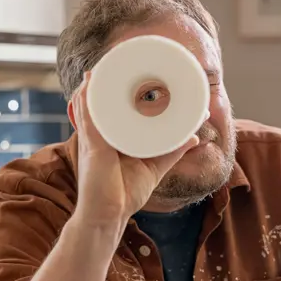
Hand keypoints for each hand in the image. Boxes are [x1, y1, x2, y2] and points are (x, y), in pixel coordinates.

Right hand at [71, 72, 198, 224]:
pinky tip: (90, 83)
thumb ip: (172, 151)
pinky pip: (87, 118)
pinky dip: (87, 99)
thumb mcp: (154, 167)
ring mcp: (94, 139)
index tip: (134, 76)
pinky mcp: (92, 146)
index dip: (119, 94)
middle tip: (117, 65)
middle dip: (104, 84)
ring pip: (90, 105)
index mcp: (113, 139)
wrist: (109, 216)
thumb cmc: (125, 193)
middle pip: (100, 104)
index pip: (114, 111)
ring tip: (103, 67)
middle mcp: (100, 135)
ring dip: (94, 86)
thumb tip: (193, 136)